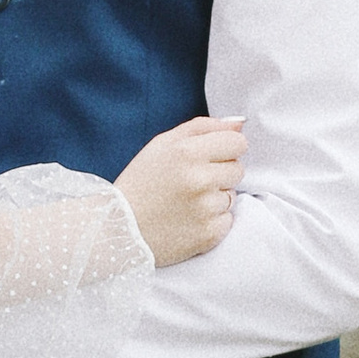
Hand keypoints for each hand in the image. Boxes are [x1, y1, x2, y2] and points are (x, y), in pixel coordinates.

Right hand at [116, 116, 245, 266]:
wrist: (119, 229)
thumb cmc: (141, 183)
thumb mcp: (162, 145)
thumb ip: (203, 127)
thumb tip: (239, 123)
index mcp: (187, 152)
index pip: (238, 142)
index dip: (226, 148)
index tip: (211, 157)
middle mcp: (200, 179)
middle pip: (238, 168)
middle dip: (220, 173)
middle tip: (193, 182)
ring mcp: (206, 209)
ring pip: (232, 195)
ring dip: (215, 198)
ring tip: (187, 203)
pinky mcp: (209, 234)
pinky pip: (228, 220)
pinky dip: (213, 221)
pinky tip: (189, 220)